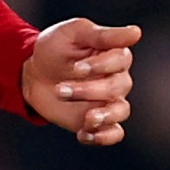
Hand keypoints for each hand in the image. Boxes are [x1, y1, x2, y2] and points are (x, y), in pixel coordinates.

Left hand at [25, 17, 139, 145]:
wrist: (33, 74)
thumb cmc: (55, 48)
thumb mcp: (73, 33)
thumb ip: (102, 35)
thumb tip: (136, 33)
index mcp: (114, 54)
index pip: (120, 60)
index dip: (101, 65)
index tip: (77, 67)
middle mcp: (117, 78)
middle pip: (117, 87)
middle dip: (89, 90)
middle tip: (60, 89)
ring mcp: (109, 101)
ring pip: (120, 111)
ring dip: (103, 116)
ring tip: (87, 119)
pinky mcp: (98, 121)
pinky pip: (114, 134)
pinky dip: (104, 137)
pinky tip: (84, 134)